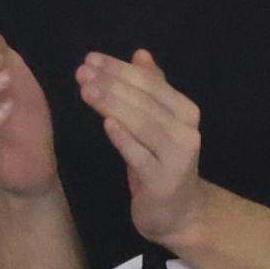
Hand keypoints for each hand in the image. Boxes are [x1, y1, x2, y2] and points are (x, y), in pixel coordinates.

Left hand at [76, 49, 208, 247]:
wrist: (178, 215)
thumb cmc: (160, 166)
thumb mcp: (155, 125)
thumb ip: (151, 90)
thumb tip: (140, 54)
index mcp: (185, 111)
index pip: (150, 83)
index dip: (120, 69)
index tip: (91, 59)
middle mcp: (186, 131)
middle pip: (145, 101)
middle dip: (112, 83)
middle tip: (82, 71)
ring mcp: (177, 157)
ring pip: (142, 124)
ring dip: (113, 105)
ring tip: (86, 90)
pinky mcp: (163, 181)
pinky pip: (140, 156)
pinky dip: (124, 139)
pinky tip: (106, 124)